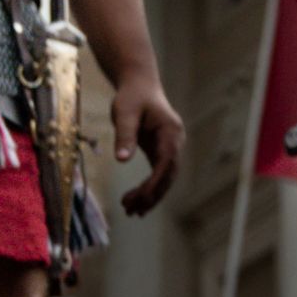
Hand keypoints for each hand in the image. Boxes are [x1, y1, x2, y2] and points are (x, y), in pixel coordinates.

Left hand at [114, 76, 184, 215]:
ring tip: (130, 211)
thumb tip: (121, 160)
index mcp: (171, 131)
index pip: (166, 161)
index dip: (156, 181)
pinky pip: (158, 174)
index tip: (142, 197)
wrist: (139, 85)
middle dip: (152, 194)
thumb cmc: (132, 96)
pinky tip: (135, 201)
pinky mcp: (161, 151)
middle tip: (132, 211)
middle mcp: (175, 141)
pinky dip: (149, 188)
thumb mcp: (125, 112)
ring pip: (165, 178)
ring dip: (151, 196)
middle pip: (169, 174)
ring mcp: (170, 147)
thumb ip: (125, 135)